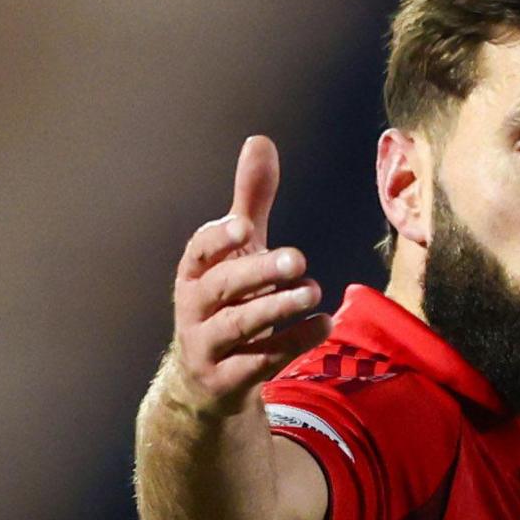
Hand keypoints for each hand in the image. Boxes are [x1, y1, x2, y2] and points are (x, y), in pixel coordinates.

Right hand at [167, 136, 332, 415]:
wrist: (208, 379)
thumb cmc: (228, 300)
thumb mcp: (238, 252)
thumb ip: (250, 202)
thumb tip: (260, 140)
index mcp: (195, 271)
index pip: (198, 251)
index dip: (219, 239)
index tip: (246, 226)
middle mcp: (194, 307)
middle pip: (221, 288)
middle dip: (258, 272)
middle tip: (298, 259)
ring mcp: (208, 346)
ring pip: (238, 327)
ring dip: (277, 308)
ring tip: (315, 289)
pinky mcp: (228, 379)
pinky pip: (259, 362)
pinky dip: (292, 344)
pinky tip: (324, 325)